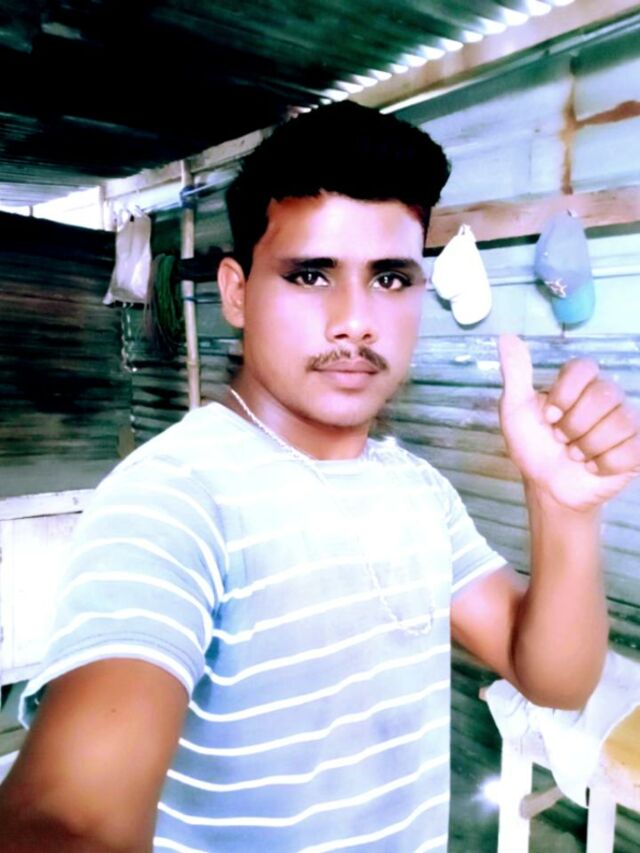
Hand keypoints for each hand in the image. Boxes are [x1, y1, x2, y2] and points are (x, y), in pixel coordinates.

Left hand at [498, 334, 639, 510]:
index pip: (584, 367)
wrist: (547, 488)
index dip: (565, 394)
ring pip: (619, 422)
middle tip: (561, 440)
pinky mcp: (636, 449)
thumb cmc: (532, 447)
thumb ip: (516, 373)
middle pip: (603, 394)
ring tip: (576, 456)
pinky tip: (593, 467)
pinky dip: (605, 464)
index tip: (549, 416)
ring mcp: (624, 422)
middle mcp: (605, 397)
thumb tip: (506, 337)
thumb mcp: (516, 410)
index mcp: (578, 385)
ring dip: (588, 447)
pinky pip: (632, 449)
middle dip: (574, 425)